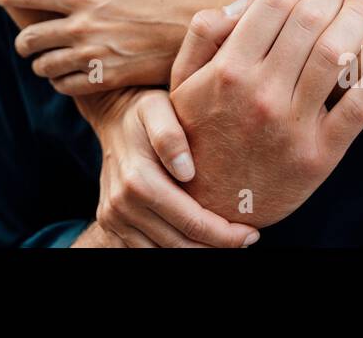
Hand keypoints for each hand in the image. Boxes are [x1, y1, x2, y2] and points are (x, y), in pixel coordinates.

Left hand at [0, 0, 240, 95]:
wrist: (198, 28)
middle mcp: (84, 25)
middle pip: (31, 37)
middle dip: (24, 42)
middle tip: (25, 45)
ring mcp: (93, 54)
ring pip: (46, 66)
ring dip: (42, 66)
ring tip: (46, 66)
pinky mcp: (107, 78)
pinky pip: (68, 87)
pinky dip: (63, 85)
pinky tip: (68, 81)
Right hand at [85, 87, 260, 247]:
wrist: (113, 117)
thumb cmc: (144, 110)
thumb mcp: (158, 109)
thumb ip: (170, 136)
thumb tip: (187, 172)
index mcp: (137, 182)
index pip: (192, 223)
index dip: (226, 235)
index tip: (252, 233)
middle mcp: (121, 206)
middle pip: (180, 246)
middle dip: (216, 247)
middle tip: (245, 240)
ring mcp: (113, 218)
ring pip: (163, 254)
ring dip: (196, 251)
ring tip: (223, 240)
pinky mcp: (110, 224)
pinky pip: (145, 251)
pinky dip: (173, 248)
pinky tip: (196, 238)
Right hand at [169, 0, 362, 228]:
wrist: (213, 206)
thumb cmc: (199, 136)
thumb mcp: (182, 84)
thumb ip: (203, 37)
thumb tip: (243, 2)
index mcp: (228, 70)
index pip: (274, 4)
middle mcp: (260, 93)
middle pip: (310, 21)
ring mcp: (292, 125)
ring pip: (337, 54)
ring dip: (359, 18)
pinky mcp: (320, 154)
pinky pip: (360, 107)